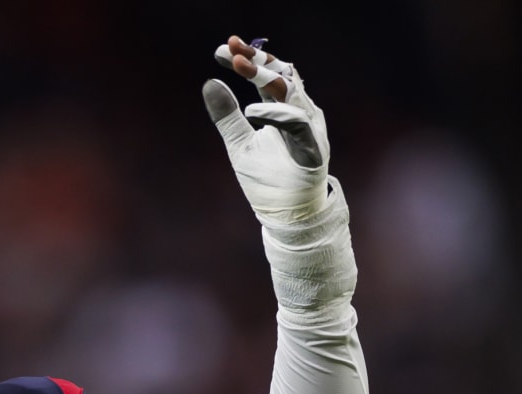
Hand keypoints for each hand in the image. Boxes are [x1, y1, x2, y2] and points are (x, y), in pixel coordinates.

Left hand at [202, 35, 332, 223]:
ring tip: (237, 65)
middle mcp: (300, 113)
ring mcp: (309, 129)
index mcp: (284, 110)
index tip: (221, 49)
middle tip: (230, 48)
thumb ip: (226, 117)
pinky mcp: (312, 149)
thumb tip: (209, 82)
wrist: (288, 218)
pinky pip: (298, 124)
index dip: (247, 60)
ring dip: (263, 77)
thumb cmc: (268, 181)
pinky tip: (251, 110)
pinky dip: (276, 114)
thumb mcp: (239, 145)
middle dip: (255, 60)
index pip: (266, 76)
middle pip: (280, 76)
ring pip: (290, 93)